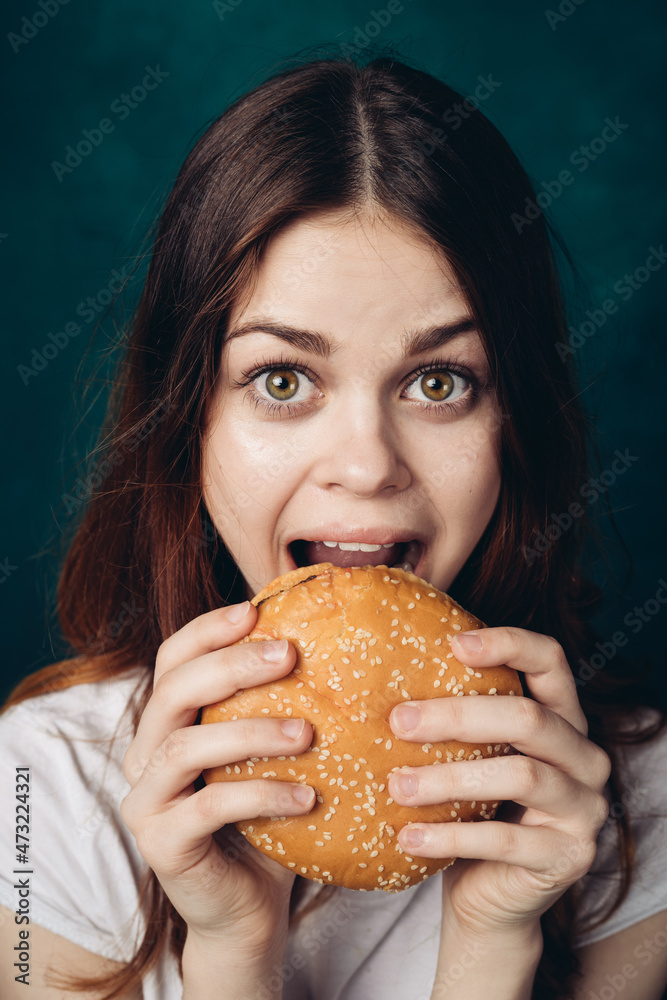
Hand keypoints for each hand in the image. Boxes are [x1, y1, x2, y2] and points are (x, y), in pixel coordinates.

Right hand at [120, 600, 315, 953]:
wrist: (250, 909)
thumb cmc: (267, 818)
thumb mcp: (272, 753)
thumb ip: (281, 703)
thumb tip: (331, 636)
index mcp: (166, 724)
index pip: (170, 659)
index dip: (207, 630)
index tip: (254, 610)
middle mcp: (144, 756)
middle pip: (172, 690)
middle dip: (230, 665)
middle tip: (288, 655)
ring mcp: (145, 802)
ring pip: (186, 745)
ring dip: (251, 730)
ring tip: (308, 733)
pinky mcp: (161, 844)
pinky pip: (210, 807)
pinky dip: (263, 793)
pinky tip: (308, 794)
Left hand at [387, 626, 611, 937]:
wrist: (489, 896)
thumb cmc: (470, 810)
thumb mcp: (467, 756)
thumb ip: (452, 717)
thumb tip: (377, 667)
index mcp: (562, 717)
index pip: (550, 660)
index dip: (508, 642)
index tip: (453, 644)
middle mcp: (585, 756)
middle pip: (528, 718)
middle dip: (458, 715)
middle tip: (398, 721)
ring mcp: (585, 807)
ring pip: (520, 775)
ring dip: (448, 778)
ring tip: (395, 786)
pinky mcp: (570, 856)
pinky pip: (506, 840)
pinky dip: (451, 836)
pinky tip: (407, 836)